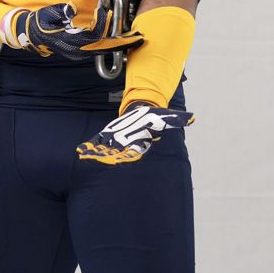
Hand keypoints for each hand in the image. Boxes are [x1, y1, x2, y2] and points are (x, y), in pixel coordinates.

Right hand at [11, 3, 143, 60]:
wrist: (30, 34)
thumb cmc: (39, 23)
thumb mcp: (47, 14)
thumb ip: (59, 11)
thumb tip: (70, 9)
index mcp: (70, 42)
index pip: (94, 35)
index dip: (103, 23)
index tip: (109, 10)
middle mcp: (76, 50)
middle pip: (104, 48)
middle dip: (122, 43)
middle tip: (139, 38)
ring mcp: (78, 52)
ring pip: (103, 49)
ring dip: (118, 44)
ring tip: (134, 38)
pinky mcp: (80, 50)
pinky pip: (99, 47)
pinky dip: (110, 42)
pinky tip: (118, 37)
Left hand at [76, 101, 194, 164]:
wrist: (142, 112)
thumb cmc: (153, 117)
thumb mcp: (166, 117)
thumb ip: (177, 119)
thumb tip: (192, 118)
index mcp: (140, 142)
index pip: (135, 151)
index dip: (129, 155)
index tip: (123, 158)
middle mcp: (128, 145)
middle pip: (118, 154)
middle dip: (110, 157)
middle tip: (101, 160)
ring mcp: (117, 141)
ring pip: (107, 151)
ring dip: (97, 154)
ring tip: (87, 157)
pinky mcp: (109, 135)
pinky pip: (99, 142)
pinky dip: (91, 146)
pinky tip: (82, 150)